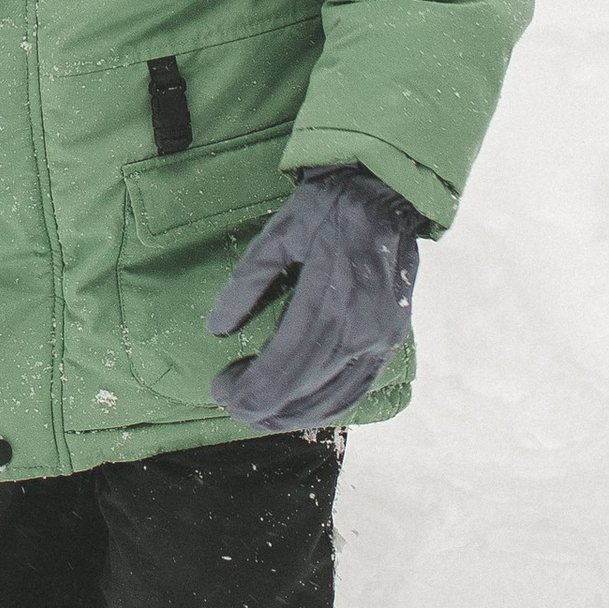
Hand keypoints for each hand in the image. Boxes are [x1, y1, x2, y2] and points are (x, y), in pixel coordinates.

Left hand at [206, 167, 421, 433]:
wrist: (385, 192)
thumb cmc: (327, 208)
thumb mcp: (279, 234)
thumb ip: (247, 282)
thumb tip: (216, 328)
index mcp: (329, 299)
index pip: (284, 363)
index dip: (250, 386)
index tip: (220, 390)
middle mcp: (360, 327)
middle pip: (305, 387)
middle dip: (264, 406)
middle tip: (231, 405)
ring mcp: (381, 338)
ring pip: (334, 397)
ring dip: (293, 415)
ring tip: (259, 414)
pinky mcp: (392, 339)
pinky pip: (359, 388)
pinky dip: (327, 407)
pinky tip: (301, 410)